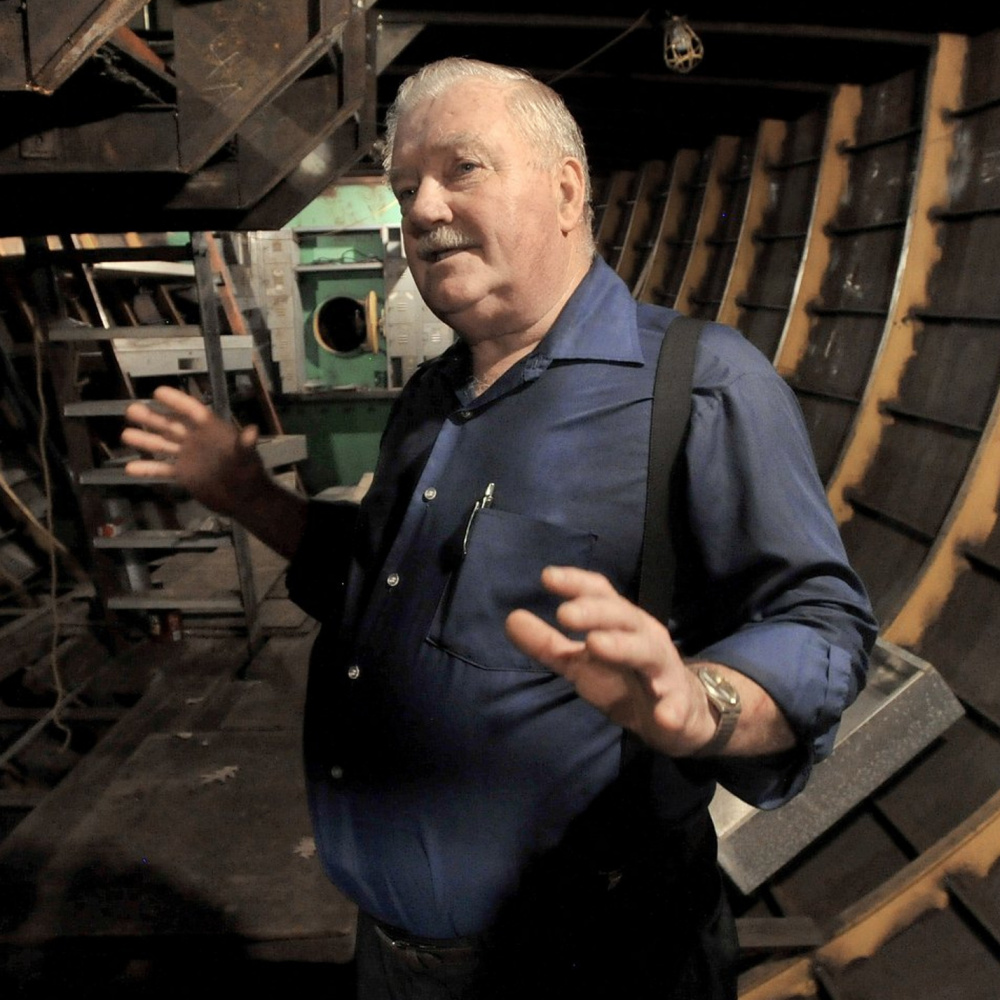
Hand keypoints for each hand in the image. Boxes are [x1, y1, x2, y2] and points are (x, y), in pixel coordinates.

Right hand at [121, 385, 265, 515]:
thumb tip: (252, 432)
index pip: (192, 411)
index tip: (157, 392)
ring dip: (145, 440)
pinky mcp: (183, 473)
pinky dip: (148, 468)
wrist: (245, 499)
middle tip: (131, 410)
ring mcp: (188, 456)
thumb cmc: (248, 473)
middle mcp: (196, 439)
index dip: (177, 401)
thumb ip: (246, 445)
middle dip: (152, 417)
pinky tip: (130, 468)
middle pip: (172, 425)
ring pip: (163, 445)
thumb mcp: (247, 458)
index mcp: (212, 430)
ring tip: (125, 434)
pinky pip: (162, 468)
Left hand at [505, 566, 715, 756]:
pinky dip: (672, 710)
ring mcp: (662, 668)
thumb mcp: (582, 662)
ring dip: (622, 646)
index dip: (576, 582)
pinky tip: (664, 717)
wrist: (680, 715)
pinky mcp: (677, 702)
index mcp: (620, 622)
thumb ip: (548, 644)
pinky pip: (676, 706)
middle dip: (595, 611)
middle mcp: (643, 636)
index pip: (600, 593)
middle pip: (621, 615)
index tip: (547, 577)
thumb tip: (510, 618)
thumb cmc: (625, 677)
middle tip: (564, 613)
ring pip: (646, 651)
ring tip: (595, 644)